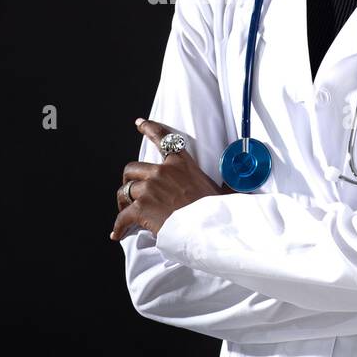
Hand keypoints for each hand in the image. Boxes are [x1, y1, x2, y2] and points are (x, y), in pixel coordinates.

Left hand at [110, 118, 235, 240]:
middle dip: (129, 179)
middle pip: (133, 168)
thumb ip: (223, 185)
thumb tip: (239, 189)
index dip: (148, 128)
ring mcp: (150, 188)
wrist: (209, 228)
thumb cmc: (217, 211)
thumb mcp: (222, 190)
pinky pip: (122, 216)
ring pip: (125, 190)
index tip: (139, 123)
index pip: (163, 138)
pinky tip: (117, 233)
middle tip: (130, 191)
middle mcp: (162, 172)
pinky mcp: (141, 208)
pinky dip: (118, 226)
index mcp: (181, 164)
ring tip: (125, 212)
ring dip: (123, 202)